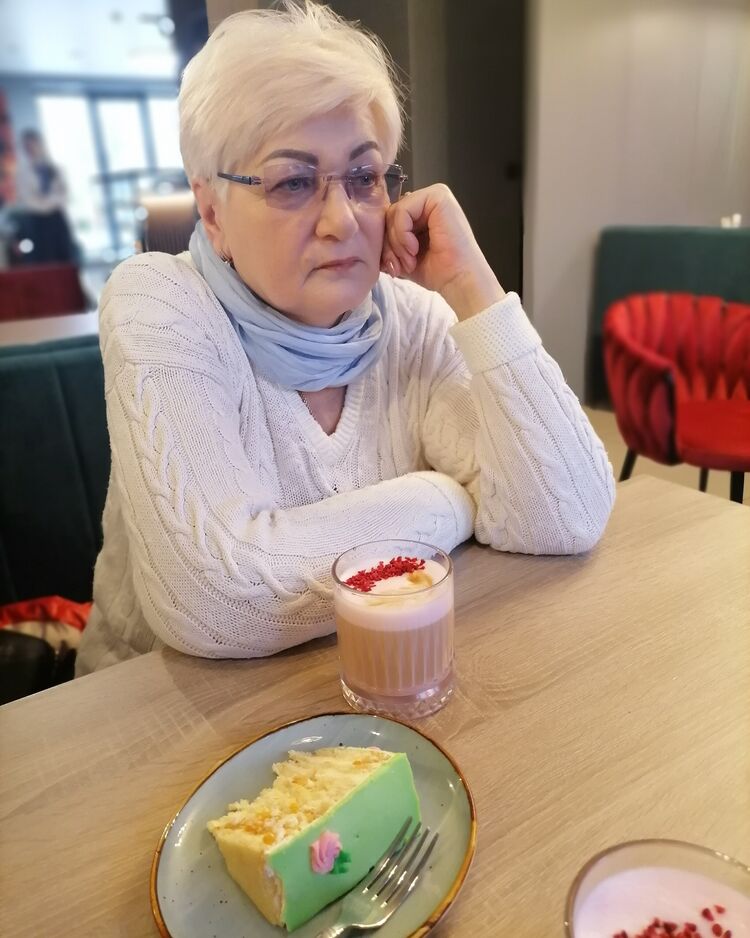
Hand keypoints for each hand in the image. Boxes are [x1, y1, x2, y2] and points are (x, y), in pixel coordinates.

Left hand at [380, 184, 504, 318]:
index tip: (395, 267)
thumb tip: (368, 236)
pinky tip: (414, 249)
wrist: (459, 281)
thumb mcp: (403, 254)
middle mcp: (428, 200)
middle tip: (400, 266)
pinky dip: (402, 234)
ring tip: (410, 260)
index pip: (390, 218)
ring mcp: (435, 195)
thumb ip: (389, 240)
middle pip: (390, 214)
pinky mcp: (438, 196)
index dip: (387, 243)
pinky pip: (402, 210)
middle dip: (390, 244)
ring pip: (394, 212)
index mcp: (422, 211)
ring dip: (396, 242)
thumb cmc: (437, 271)